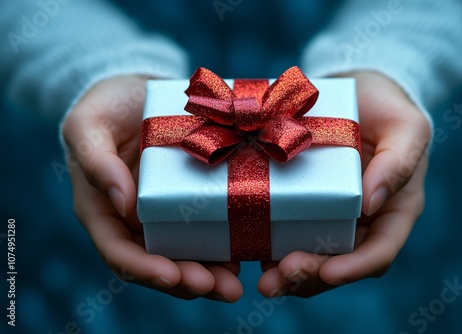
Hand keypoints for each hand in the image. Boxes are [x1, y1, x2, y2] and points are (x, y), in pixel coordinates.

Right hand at [62, 76, 242, 301]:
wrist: (135, 94)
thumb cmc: (105, 108)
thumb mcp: (88, 126)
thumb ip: (95, 161)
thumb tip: (121, 202)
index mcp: (104, 210)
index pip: (118, 252)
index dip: (144, 269)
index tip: (173, 277)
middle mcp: (134, 221)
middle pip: (159, 263)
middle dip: (190, 281)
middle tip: (224, 289)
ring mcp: (163, 213)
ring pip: (185, 253)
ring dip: (211, 273)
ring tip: (237, 282)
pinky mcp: (188, 199)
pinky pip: (204, 227)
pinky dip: (222, 244)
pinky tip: (246, 250)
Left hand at [257, 71, 430, 296]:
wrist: (358, 92)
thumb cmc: (388, 109)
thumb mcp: (407, 127)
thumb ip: (399, 161)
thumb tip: (371, 202)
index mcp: (392, 211)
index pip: (379, 252)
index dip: (354, 268)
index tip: (327, 273)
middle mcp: (361, 221)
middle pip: (339, 264)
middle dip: (309, 277)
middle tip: (277, 279)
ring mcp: (330, 214)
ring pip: (311, 256)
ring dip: (287, 273)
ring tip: (263, 279)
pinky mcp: (303, 202)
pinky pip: (288, 230)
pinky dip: (271, 245)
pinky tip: (250, 248)